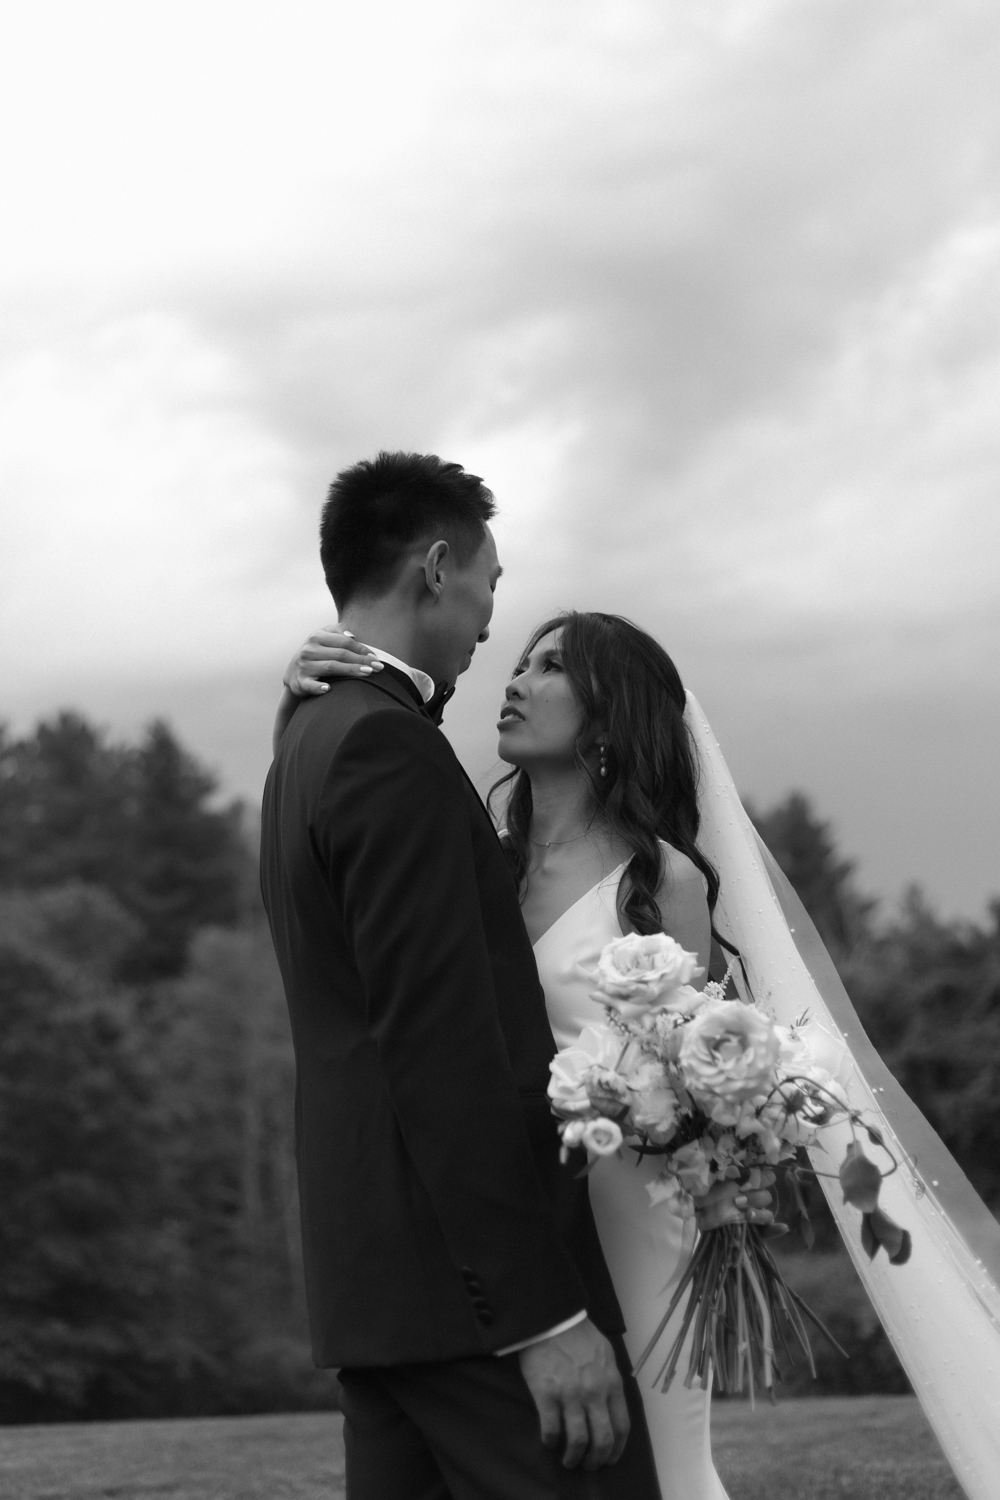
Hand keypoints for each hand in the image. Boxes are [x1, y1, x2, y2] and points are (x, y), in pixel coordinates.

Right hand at [283, 628, 383, 696]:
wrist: (292, 672)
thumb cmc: (316, 653)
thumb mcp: (323, 636)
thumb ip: (338, 631)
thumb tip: (352, 636)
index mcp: (316, 636)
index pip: (344, 641)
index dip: (362, 649)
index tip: (376, 658)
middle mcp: (309, 650)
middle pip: (341, 654)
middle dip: (362, 660)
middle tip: (378, 668)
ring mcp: (304, 666)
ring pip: (331, 667)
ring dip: (350, 670)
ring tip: (367, 673)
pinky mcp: (300, 682)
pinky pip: (310, 685)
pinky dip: (318, 687)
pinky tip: (328, 689)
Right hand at [517, 1318, 628, 1470]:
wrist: (551, 1318)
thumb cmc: (579, 1335)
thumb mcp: (606, 1354)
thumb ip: (610, 1380)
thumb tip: (611, 1403)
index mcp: (611, 1383)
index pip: (621, 1426)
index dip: (617, 1448)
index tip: (611, 1458)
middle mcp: (594, 1393)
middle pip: (602, 1440)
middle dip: (597, 1459)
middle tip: (589, 1465)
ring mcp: (570, 1395)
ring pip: (577, 1440)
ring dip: (573, 1457)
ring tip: (569, 1461)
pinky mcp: (547, 1395)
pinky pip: (551, 1429)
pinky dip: (550, 1441)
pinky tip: (549, 1442)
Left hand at [694, 1170, 775, 1231]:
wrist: (697, 1219)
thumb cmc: (703, 1198)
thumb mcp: (712, 1183)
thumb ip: (724, 1176)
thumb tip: (734, 1170)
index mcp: (744, 1187)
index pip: (763, 1180)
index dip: (762, 1178)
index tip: (751, 1179)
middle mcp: (751, 1201)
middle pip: (765, 1197)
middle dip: (754, 1198)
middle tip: (737, 1201)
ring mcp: (753, 1217)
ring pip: (767, 1214)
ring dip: (760, 1214)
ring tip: (747, 1215)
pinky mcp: (754, 1233)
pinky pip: (769, 1231)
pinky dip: (776, 1229)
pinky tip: (783, 1227)